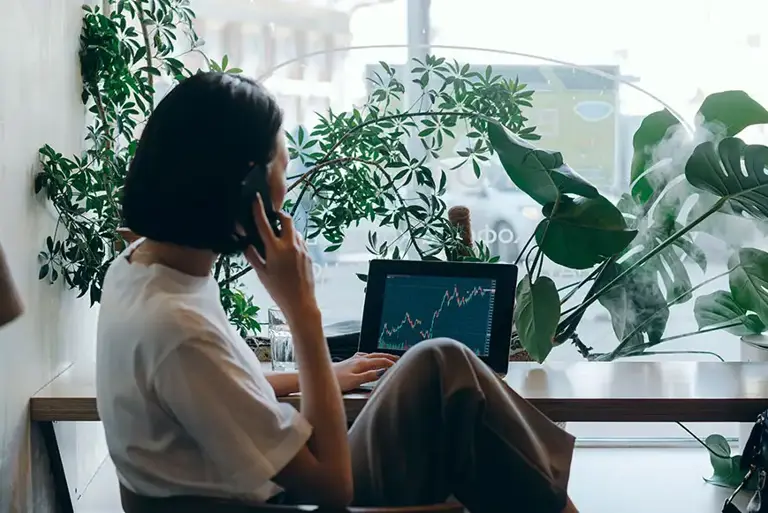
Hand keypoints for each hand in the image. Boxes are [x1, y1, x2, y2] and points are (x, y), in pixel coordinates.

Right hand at [244, 194, 316, 319]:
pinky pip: (300, 241)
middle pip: (287, 219)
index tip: (256, 198)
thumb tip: (246, 244)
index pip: (264, 224)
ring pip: (295, 230)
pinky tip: (287, 251)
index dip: (258, 209)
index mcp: (275, 249)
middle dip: (279, 214)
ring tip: (279, 238)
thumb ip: (253, 256)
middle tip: (273, 217)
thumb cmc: (278, 290)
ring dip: (287, 229)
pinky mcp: (309, 254)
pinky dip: (293, 240)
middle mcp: (291, 245)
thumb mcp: (261, 274)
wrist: (301, 302)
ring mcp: (302, 249)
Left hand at [333, 352, 398, 391]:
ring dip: (381, 356)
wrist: (320, 375)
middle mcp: (358, 359)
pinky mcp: (349, 361)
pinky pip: (364, 356)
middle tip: (399, 358)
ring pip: (371, 355)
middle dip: (388, 357)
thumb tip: (382, 372)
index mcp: (362, 363)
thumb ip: (368, 376)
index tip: (400, 366)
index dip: (391, 363)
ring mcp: (353, 359)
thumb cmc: (336, 380)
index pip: (380, 361)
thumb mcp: (354, 381)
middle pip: (377, 356)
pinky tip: (369, 357)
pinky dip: (371, 356)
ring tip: (388, 357)